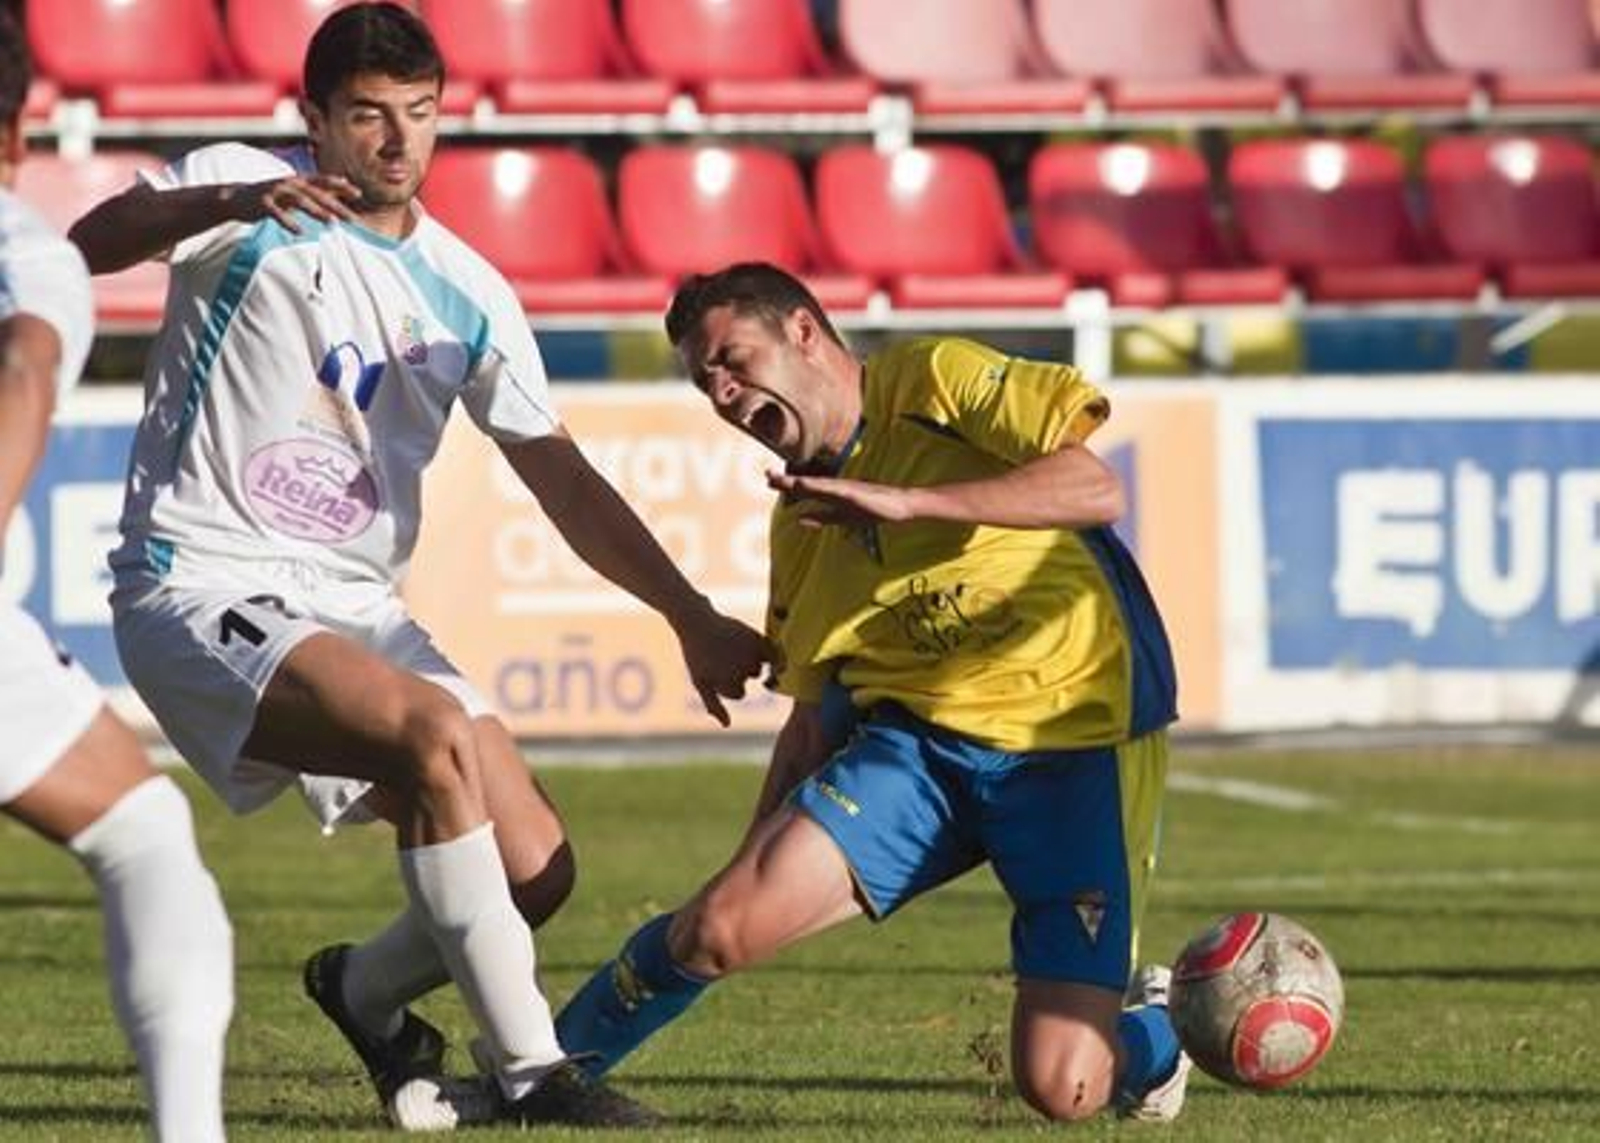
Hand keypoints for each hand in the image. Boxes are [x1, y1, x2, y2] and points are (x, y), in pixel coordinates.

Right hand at [232, 174, 360, 231]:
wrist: (237, 198)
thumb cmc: (273, 196)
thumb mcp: (297, 190)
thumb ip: (319, 188)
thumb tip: (344, 182)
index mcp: (299, 180)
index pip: (324, 181)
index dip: (341, 186)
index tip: (358, 195)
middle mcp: (289, 183)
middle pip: (316, 193)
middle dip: (336, 206)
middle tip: (352, 219)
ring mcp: (275, 191)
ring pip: (299, 200)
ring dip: (317, 211)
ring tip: (332, 222)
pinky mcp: (262, 203)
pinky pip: (276, 213)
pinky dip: (288, 221)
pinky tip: (299, 232)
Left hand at [672, 604, 777, 727]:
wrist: (697, 622)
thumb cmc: (696, 655)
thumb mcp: (701, 682)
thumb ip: (714, 705)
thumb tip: (727, 725)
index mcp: (727, 683)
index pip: (738, 694)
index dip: (726, 684)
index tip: (713, 669)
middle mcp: (742, 670)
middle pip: (750, 679)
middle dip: (738, 671)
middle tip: (720, 655)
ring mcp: (751, 654)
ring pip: (758, 668)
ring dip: (748, 660)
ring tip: (729, 647)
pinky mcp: (758, 639)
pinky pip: (770, 653)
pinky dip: (764, 653)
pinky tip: (749, 646)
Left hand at [767, 469, 915, 528]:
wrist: (898, 506)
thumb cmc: (872, 508)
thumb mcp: (842, 516)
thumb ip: (822, 517)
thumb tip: (801, 519)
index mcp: (831, 493)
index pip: (805, 488)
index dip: (787, 484)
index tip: (769, 478)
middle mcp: (835, 488)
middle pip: (806, 484)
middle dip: (787, 481)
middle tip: (767, 474)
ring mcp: (844, 489)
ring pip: (817, 485)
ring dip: (799, 482)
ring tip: (782, 479)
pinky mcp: (854, 493)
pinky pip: (834, 491)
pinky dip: (819, 488)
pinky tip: (808, 485)